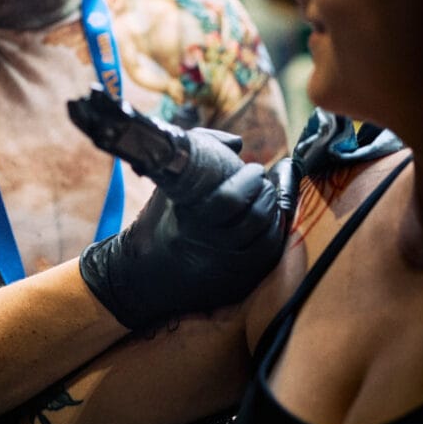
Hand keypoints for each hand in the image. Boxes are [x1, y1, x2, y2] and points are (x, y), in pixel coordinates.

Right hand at [71, 92, 291, 328]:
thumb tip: (237, 143)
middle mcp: (208, 245)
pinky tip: (268, 218)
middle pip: (254, 216)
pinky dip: (274, 231)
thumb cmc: (161, 220)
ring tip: (266, 195)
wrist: (148, 274)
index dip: (250, 179)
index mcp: (189, 219)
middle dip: (266, 191)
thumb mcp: (170, 187)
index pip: (230, 199)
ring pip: (266, 235)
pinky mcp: (236, 280)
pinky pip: (268, 254)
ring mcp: (225, 265)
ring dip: (273, 209)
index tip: (252, 168)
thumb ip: (200, 155)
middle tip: (262, 180)